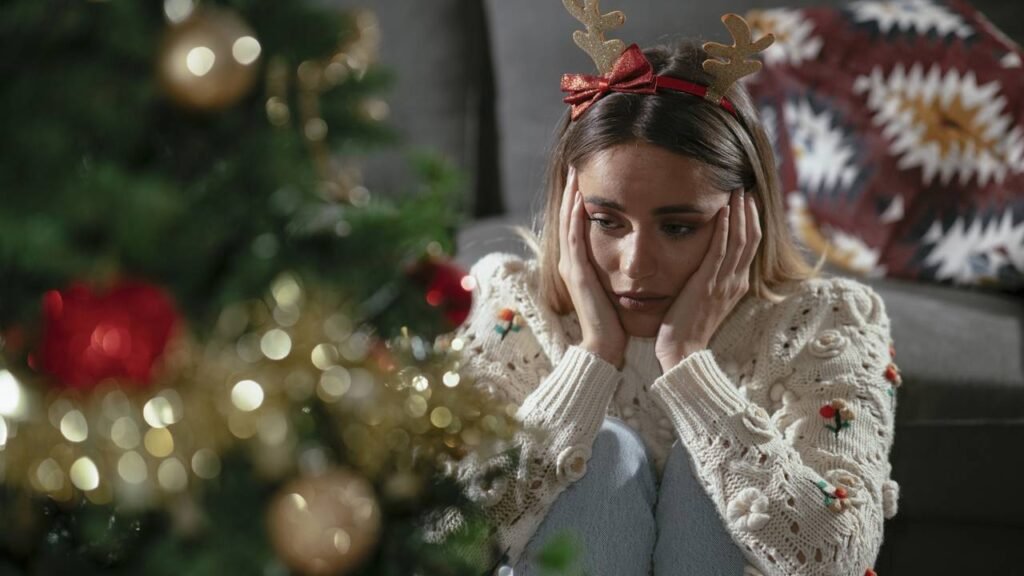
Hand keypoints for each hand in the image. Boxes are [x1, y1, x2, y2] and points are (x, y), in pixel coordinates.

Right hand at [558, 166, 626, 368]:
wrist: (604, 347)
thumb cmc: (614, 322)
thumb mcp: (615, 288)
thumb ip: (619, 269)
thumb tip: (636, 254)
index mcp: (581, 265)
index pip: (577, 224)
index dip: (580, 200)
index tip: (589, 177)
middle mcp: (572, 262)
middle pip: (568, 217)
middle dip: (572, 191)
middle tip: (578, 164)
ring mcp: (572, 266)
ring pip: (568, 222)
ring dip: (571, 196)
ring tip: (576, 172)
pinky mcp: (577, 272)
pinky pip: (574, 237)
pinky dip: (575, 216)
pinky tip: (581, 198)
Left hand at [655, 189, 761, 371]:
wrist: (682, 352)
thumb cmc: (687, 327)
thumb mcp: (706, 299)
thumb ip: (711, 279)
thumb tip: (708, 262)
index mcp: (737, 284)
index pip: (752, 245)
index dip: (753, 220)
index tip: (750, 199)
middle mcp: (735, 281)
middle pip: (752, 238)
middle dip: (750, 211)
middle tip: (747, 186)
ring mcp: (723, 283)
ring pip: (740, 241)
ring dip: (739, 213)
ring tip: (737, 190)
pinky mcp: (707, 285)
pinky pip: (719, 252)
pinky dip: (723, 230)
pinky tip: (722, 211)